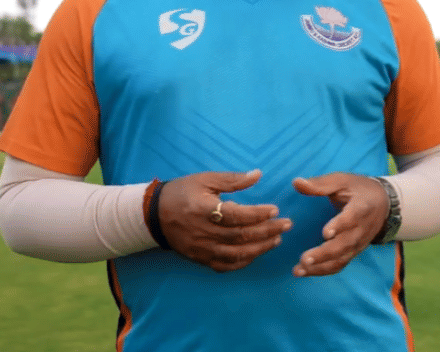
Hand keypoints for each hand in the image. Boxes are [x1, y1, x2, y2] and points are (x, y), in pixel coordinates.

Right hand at [158, 170, 290, 272]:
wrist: (153, 215)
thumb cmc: (182, 192)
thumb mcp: (205, 179)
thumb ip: (232, 180)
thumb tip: (258, 174)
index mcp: (203, 209)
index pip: (235, 215)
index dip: (257, 214)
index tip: (275, 210)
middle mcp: (202, 232)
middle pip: (240, 237)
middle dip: (267, 232)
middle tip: (286, 225)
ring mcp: (200, 249)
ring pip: (235, 254)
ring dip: (260, 248)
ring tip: (277, 239)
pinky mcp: (199, 259)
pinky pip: (224, 266)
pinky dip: (243, 262)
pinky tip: (257, 253)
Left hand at [291, 173, 388, 276]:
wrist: (384, 204)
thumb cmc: (359, 189)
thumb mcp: (343, 180)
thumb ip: (320, 184)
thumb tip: (296, 182)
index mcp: (361, 207)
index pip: (352, 218)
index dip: (340, 226)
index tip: (325, 233)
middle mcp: (361, 229)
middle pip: (345, 244)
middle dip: (325, 254)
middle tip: (304, 259)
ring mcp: (358, 243)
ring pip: (341, 258)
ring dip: (320, 266)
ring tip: (299, 269)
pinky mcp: (353, 251)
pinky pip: (340, 264)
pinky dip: (323, 270)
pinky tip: (304, 271)